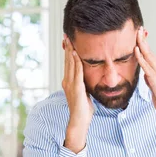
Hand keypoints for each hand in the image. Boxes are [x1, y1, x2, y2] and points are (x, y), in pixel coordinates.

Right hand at [62, 35, 93, 152]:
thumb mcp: (84, 93)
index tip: (68, 42)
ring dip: (70, 51)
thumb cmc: (83, 109)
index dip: (68, 52)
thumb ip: (84, 85)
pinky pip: (76, 72)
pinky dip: (76, 62)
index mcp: (69, 82)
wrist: (79, 121)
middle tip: (66, 36)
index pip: (69, 64)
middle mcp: (67, 81)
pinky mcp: (76, 88)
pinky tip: (77, 54)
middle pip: (67, 61)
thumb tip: (88, 79)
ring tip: (70, 40)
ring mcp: (70, 84)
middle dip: (67, 48)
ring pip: (70, 64)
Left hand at [134, 27, 155, 121]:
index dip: (144, 44)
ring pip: (148, 55)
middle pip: (149, 50)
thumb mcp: (153, 87)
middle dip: (143, 39)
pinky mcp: (155, 78)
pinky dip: (140, 57)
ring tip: (137, 34)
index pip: (149, 54)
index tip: (139, 34)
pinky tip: (136, 50)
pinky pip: (146, 66)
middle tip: (139, 28)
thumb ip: (149, 79)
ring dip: (142, 44)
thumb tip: (145, 75)